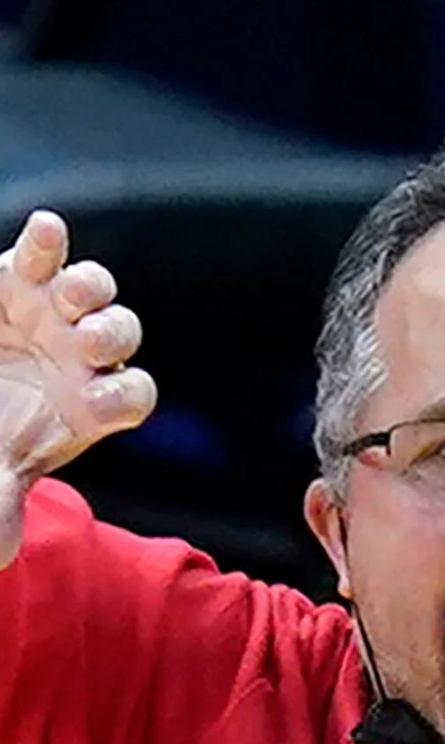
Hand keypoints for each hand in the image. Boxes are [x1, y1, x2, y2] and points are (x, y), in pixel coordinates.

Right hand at [0, 210, 154, 565]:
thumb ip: (0, 510)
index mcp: (90, 404)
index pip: (132, 395)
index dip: (122, 395)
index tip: (94, 403)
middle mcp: (83, 355)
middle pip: (122, 335)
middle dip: (111, 335)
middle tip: (86, 341)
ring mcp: (54, 312)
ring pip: (95, 291)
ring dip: (89, 290)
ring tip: (68, 296)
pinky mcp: (18, 276)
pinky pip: (44, 253)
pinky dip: (48, 242)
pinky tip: (46, 233)